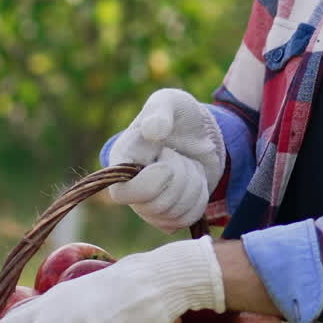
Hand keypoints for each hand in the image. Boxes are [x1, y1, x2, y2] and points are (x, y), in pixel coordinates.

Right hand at [108, 89, 225, 230]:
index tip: (167, 166)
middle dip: (180, 178)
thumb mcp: (172, 102)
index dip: (147, 185)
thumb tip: (152, 129)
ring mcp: (149, 205)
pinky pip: (186, 220)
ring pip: (173, 214)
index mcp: (121, 160)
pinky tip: (196, 180)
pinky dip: (199, 199)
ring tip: (189, 164)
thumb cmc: (181, 116)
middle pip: (155, 206)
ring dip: (193, 186)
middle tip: (180, 156)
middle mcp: (130, 187)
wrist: (202, 135)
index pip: (121, 193)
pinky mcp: (169, 215)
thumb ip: (161, 110)